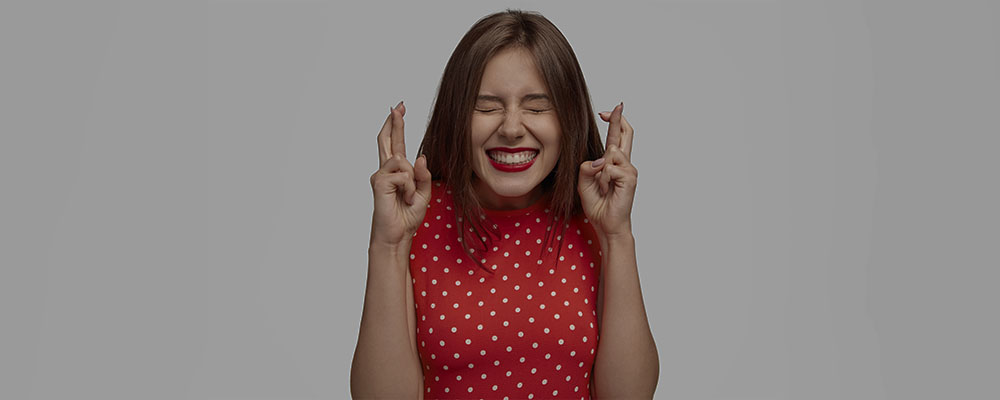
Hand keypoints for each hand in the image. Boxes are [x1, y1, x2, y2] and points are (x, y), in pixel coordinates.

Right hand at [369, 101, 432, 247]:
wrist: (397, 235)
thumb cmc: (407, 216)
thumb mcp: (423, 193)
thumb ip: (423, 175)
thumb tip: (420, 156)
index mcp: (397, 171)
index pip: (395, 143)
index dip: (396, 126)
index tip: (398, 109)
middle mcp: (386, 170)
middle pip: (387, 140)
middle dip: (394, 123)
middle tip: (398, 106)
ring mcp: (380, 175)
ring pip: (404, 162)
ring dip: (413, 182)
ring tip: (408, 199)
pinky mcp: (379, 182)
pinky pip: (403, 175)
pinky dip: (409, 189)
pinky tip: (404, 200)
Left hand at [578, 102, 637, 238]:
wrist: (606, 224)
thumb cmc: (598, 205)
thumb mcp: (584, 182)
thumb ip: (587, 167)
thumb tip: (600, 159)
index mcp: (613, 163)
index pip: (617, 137)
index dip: (614, 122)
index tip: (608, 110)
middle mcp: (624, 164)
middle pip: (626, 134)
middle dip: (619, 119)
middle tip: (617, 106)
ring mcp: (629, 170)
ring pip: (612, 152)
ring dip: (601, 169)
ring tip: (603, 186)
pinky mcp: (630, 178)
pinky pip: (610, 167)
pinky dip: (604, 178)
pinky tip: (608, 189)